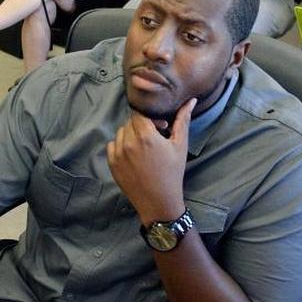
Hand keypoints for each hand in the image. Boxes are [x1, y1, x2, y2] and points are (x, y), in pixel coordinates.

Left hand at [107, 98, 195, 224]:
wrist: (159, 201)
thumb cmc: (173, 173)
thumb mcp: (180, 145)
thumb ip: (183, 120)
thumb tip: (190, 100)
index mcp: (145, 135)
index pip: (139, 112)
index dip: (149, 116)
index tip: (159, 126)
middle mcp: (128, 142)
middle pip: (131, 122)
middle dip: (142, 126)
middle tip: (154, 137)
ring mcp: (117, 153)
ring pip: (121, 132)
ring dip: (131, 135)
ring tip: (144, 148)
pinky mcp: (111, 163)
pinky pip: (113, 145)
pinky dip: (121, 146)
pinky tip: (134, 156)